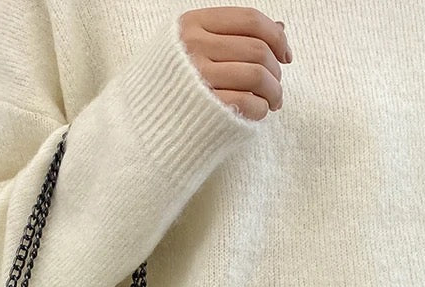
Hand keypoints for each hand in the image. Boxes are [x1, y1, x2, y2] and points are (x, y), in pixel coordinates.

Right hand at [178, 6, 291, 120]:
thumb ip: (229, 37)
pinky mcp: (206, 109)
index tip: (285, 54)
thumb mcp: (191, 50)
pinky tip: (256, 113)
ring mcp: (199, 79)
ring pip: (257, 76)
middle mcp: (194, 48)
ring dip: (274, 92)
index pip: (250, 20)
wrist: (139, 129)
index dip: (276, 36)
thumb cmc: (169, 90)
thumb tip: (280, 28)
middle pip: (257, 50)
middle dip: (276, 70)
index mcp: (192, 26)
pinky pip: (248, 103)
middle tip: (276, 86)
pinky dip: (260, 109)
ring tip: (272, 102)